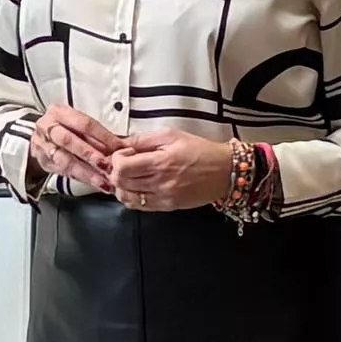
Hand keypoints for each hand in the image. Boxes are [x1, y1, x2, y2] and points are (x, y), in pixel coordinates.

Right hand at [26, 104, 128, 195]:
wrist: (41, 140)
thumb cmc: (63, 130)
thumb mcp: (78, 126)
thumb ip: (96, 135)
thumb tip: (123, 146)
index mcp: (59, 112)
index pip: (83, 123)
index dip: (102, 136)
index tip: (118, 147)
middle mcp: (47, 127)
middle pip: (69, 140)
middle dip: (90, 154)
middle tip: (106, 165)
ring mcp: (42, 145)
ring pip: (65, 160)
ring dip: (86, 172)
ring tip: (102, 181)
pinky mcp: (44, 162)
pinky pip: (64, 172)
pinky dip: (82, 178)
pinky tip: (95, 183)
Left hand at [108, 128, 243, 212]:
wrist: (224, 171)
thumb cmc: (200, 150)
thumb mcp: (171, 135)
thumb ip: (143, 139)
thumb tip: (121, 143)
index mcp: (160, 162)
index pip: (122, 167)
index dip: (116, 160)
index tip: (123, 154)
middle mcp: (160, 182)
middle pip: (120, 183)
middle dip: (116, 172)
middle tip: (124, 165)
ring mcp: (163, 197)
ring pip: (127, 198)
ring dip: (122, 187)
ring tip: (130, 177)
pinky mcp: (168, 206)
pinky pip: (140, 207)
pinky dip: (132, 197)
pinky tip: (138, 188)